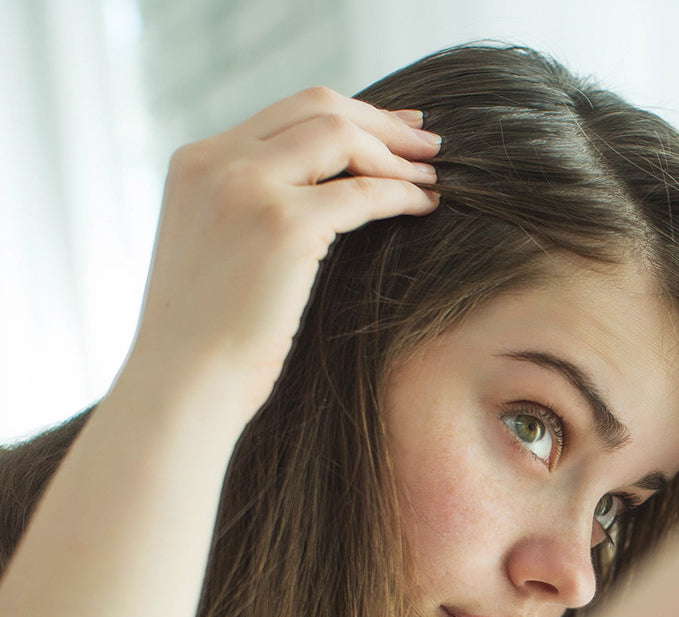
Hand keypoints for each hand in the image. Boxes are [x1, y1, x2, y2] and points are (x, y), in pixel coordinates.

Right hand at [124, 88, 440, 416]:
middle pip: (316, 107)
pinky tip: (425, 206)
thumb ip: (249, 213)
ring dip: (396, 153)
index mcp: (196, 164)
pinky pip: (361, 192)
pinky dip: (401, 193)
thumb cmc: (208, 342)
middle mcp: (216, 161)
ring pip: (340, 134)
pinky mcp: (281, 226)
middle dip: (382, 121)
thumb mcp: (218, 255)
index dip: (349, 116)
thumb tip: (319, 200)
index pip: (285, 114)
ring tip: (433, 176)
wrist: (183, 385)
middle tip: (429, 143)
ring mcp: (246, 188)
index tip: (393, 132)